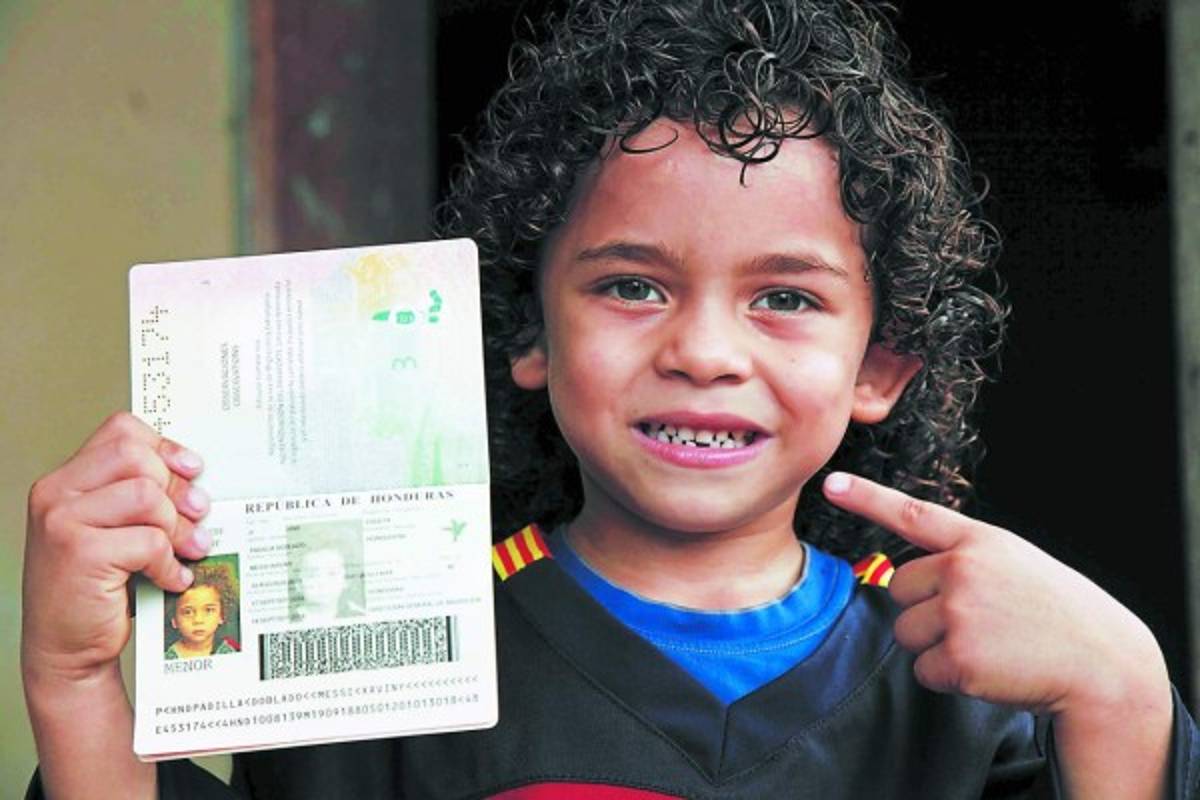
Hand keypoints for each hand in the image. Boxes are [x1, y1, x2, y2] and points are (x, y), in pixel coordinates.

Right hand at [23, 411, 210, 682]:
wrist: (64, 647)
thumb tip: (197, 480)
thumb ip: (137, 497)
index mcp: (65, 480)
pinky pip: (149, 541)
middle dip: (177, 489)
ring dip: (177, 528)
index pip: (121, 432)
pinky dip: (170, 563)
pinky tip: (171, 578)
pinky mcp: (80, 553)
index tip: (192, 471)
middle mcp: (56, 494)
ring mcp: (63, 522)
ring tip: (187, 551)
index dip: (165, 448)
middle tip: (197, 516)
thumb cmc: (95, 586)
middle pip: (138, 458)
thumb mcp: (111, 529)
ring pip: (148, 497)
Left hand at [821, 471, 1165, 716]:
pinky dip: (950, 677)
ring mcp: (960, 612)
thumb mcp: (1014, 563)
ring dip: (936, 646)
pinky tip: (989, 669)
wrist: (1101, 663)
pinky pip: (924, 669)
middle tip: (978, 621)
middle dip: (925, 610)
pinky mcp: (960, 656)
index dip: (867, 497)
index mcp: (979, 542)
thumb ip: (963, 559)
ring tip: (988, 644)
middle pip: (898, 589)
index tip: (833, 483)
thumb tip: (905, 576)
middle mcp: (964, 570)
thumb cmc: (1055, 613)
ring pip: (906, 631)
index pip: (912, 514)